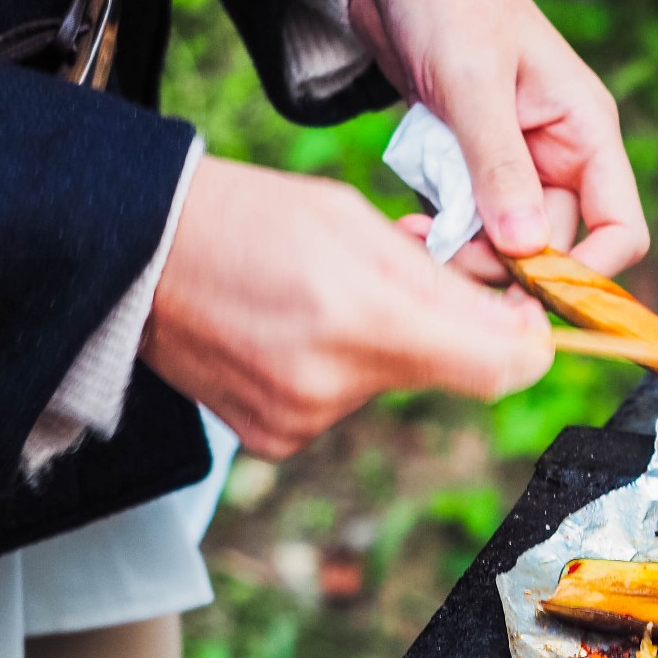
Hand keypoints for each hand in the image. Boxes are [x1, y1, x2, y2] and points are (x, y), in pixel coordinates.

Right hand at [145, 156, 553, 459]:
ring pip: (394, 384)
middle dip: (447, 328)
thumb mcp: (354, 222)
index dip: (528, 342)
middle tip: (405, 279)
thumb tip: (515, 326)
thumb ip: (441, 281)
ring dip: (387, 344)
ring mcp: (302, 421)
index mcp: (362, 316)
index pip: (499, 367)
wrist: (130, 253)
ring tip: (329, 297)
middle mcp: (334, 384)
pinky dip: (338, 368)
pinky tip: (294, 331)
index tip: (520, 313)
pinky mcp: (277, 439)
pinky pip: (344, 404)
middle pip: (447, 373)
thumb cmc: (245, 218)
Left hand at [349, 0, 648, 281]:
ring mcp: (516, 166)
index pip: (620, 230)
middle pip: (553, 248)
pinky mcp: (473, 168)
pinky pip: (469, 225)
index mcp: (586, 133)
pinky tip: (408, 224)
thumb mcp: (473, 81)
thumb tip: (528, 251)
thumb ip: (500, 168)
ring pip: (506, 244)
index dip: (587, 272)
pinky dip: (441, 234)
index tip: (528, 287)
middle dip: (502, 264)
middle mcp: (561, 157)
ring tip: (413, 236)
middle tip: (441, 255)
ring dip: (464, 254)